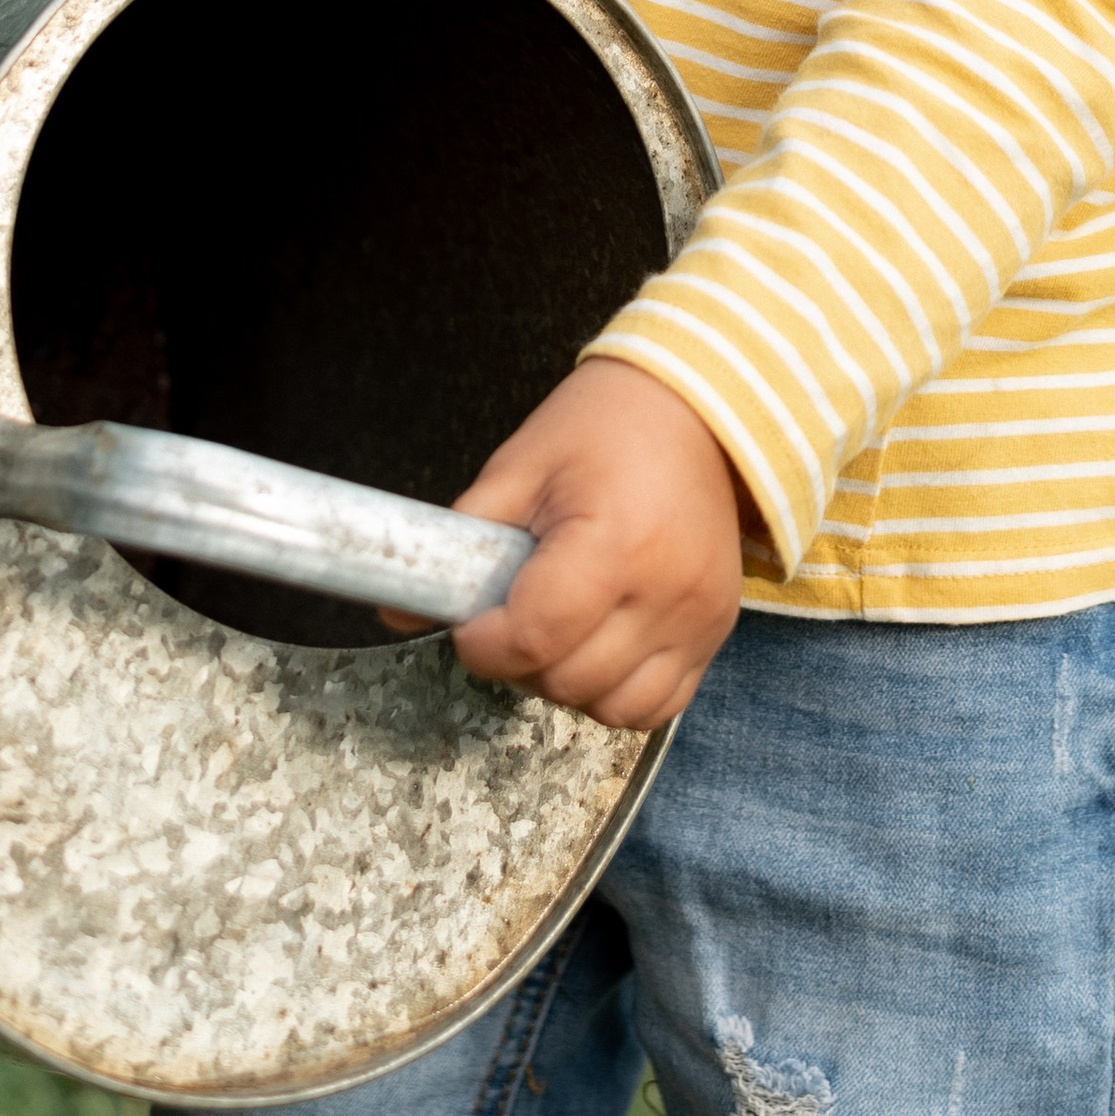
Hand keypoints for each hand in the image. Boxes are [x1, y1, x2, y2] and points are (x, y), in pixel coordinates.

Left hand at [441, 360, 746, 727]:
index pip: (534, 637)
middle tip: (510, 618)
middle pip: (567, 680)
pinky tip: (601, 648)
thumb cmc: (602, 426)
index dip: (484, 644)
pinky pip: (658, 705)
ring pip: (611, 707)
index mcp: (614, 543)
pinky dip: (619, 693)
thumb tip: (396, 610)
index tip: (471, 622)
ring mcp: (699, 617)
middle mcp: (665, 591)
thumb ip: (459, 540)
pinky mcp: (718, 629)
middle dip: (520, 662)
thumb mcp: (519, 466)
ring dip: (568, 683)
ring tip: (558, 631)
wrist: (698, 407)